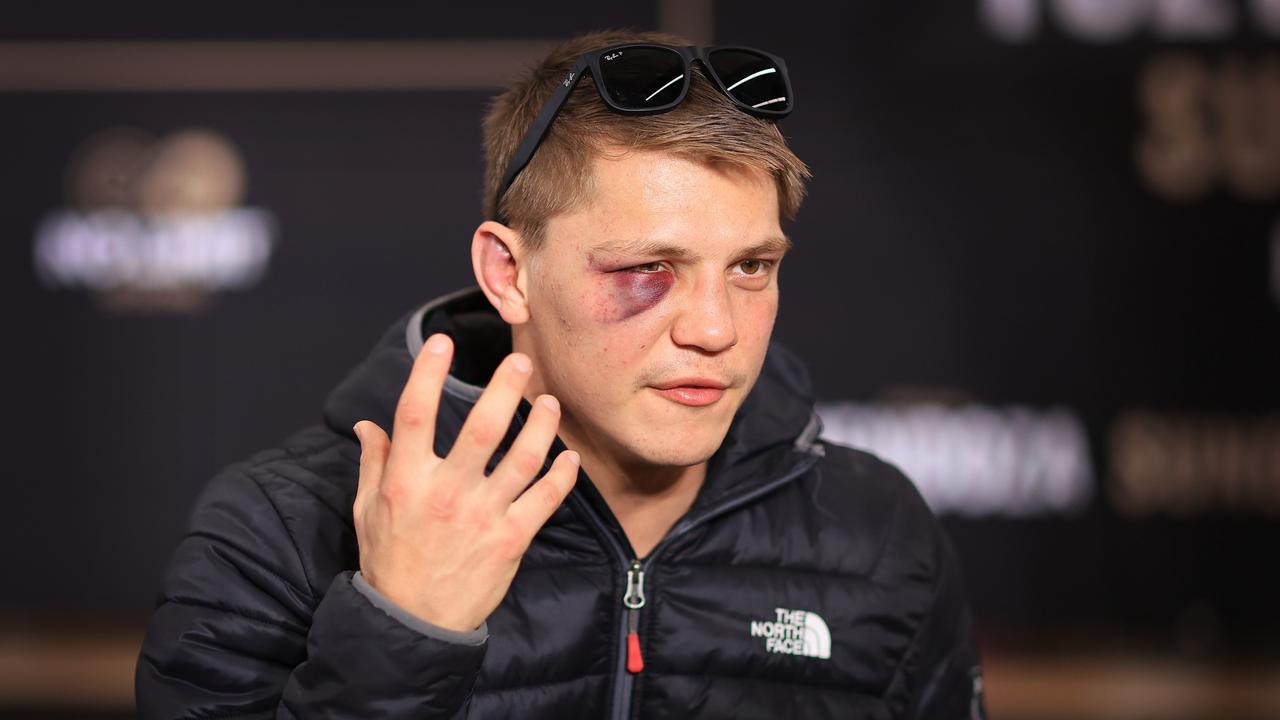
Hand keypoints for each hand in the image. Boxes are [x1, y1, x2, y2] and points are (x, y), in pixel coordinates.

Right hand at [351, 332, 579, 631]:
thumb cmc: (389, 561)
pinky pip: (545, 499)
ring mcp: (483, 516)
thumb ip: (374, 463)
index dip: (428, 373)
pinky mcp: (512, 539)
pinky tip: (569, 457)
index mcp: (407, 481)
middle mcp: (447, 492)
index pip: (415, 414)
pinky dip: (562, 475)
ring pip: (523, 459)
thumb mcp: (367, 510)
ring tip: (549, 403)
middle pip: (482, 428)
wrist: (413, 623)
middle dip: (505, 388)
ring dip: (542, 426)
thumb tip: (367, 424)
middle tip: (522, 362)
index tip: (442, 342)